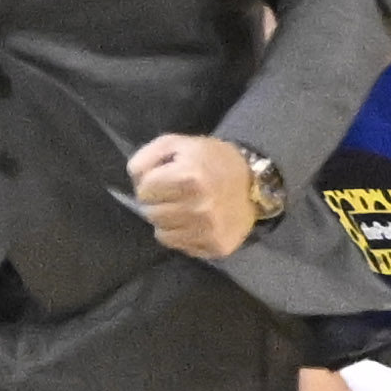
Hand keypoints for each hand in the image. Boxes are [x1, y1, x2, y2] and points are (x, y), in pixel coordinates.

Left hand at [126, 133, 258, 258]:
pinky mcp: (216, 246)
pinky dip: (181, 234)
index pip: (144, 190)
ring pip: (161, 233)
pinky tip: (194, 222)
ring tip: (183, 208)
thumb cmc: (211, 160)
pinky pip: (180, 246)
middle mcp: (200, 207)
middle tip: (174, 194)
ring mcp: (209, 230)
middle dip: (157, 202)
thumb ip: (147, 156)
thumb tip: (135, 180)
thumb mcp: (178, 144)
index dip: (151, 182)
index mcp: (190, 177)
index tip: (165, 179)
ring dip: (167, 220)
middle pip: (150, 213)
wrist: (255, 183)